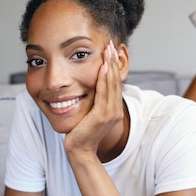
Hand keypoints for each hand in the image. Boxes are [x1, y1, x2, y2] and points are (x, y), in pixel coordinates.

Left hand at [64, 41, 123, 156]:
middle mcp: (115, 110)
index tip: (110, 51)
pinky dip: (104, 80)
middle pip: (116, 81)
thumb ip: (93, 102)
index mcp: (114, 109)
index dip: (113, 66)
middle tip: (111, 44)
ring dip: (110, 66)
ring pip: (112, 85)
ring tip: (108, 51)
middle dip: (113, 61)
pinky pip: (104, 94)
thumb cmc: (81, 133)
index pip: (115, 83)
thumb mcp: (89, 114)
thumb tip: (89, 88)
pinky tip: (102, 68)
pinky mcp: (102, 116)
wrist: (79, 151)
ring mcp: (110, 113)